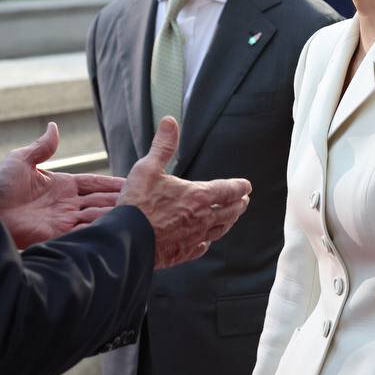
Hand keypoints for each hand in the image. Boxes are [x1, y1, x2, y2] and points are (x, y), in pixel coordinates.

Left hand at [0, 122, 124, 249]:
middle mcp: (66, 203)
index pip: (94, 183)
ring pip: (97, 216)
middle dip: (120, 199)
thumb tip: (54, 127)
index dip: (113, 183)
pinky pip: (84, 232)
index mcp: (61, 185)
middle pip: (100, 200)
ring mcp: (63, 220)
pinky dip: (99, 229)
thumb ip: (42, 146)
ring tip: (135, 212)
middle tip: (143, 197)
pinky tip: (116, 226)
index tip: (133, 180)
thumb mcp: (21, 160)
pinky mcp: (58, 235)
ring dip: (114, 214)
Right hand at [118, 117, 251, 268]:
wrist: (128, 241)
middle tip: (243, 201)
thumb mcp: (148, 168)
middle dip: (238, 204)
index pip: (228, 190)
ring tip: (232, 218)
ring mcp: (194, 238)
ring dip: (228, 222)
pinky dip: (207, 242)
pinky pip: (202, 247)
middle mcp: (202, 219)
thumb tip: (170, 122)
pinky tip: (206, 242)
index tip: (247, 186)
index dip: (240, 187)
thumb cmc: (137, 204)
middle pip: (229, 212)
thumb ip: (163, 145)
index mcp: (198, 196)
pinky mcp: (183, 253)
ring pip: (219, 230)